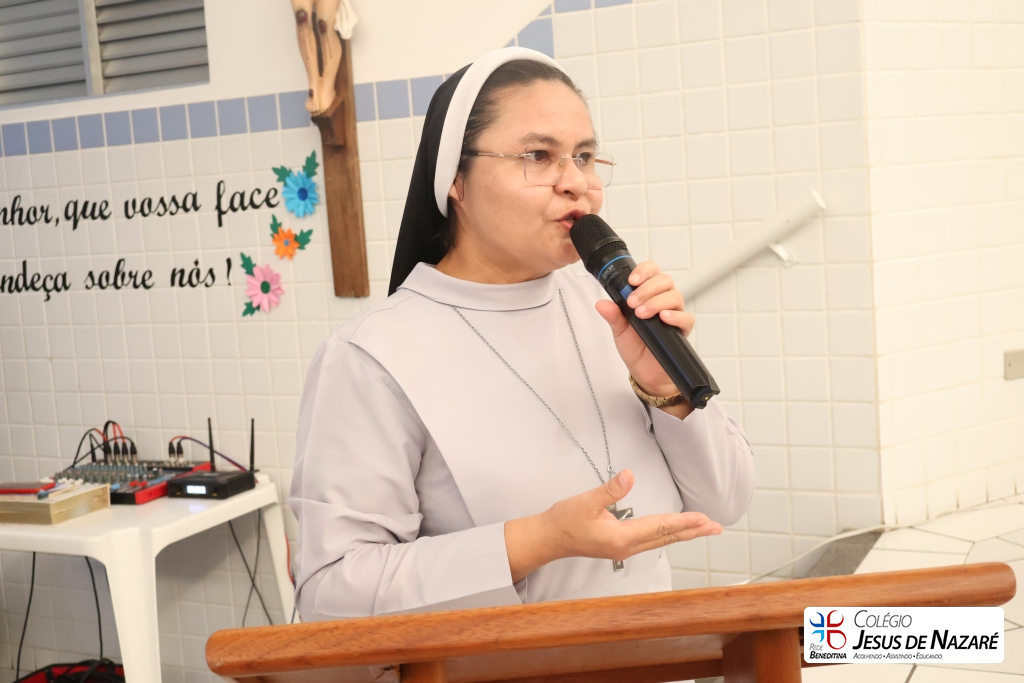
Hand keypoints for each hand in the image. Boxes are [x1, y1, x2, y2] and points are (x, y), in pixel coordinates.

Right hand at [504, 469, 722, 581]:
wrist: (549, 539)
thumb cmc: (564, 520)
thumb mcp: (584, 502)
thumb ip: (609, 490)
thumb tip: (630, 475)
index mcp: (620, 538)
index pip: (659, 527)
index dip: (683, 522)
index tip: (703, 519)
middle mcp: (627, 547)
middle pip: (666, 538)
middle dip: (692, 532)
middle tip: (716, 527)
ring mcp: (624, 549)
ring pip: (661, 540)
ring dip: (684, 533)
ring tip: (704, 528)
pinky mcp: (621, 546)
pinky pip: (652, 540)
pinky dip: (669, 534)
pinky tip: (675, 530)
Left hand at [594, 261, 695, 416]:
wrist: (646, 373)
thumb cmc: (636, 348)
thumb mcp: (619, 330)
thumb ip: (613, 316)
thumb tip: (602, 304)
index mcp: (648, 296)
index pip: (652, 273)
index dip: (644, 271)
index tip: (632, 281)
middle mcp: (663, 302)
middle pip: (665, 281)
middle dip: (647, 288)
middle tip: (633, 302)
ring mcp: (674, 314)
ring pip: (675, 296)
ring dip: (657, 302)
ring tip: (642, 313)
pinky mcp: (682, 330)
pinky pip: (686, 317)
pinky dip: (675, 316)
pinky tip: (663, 318)